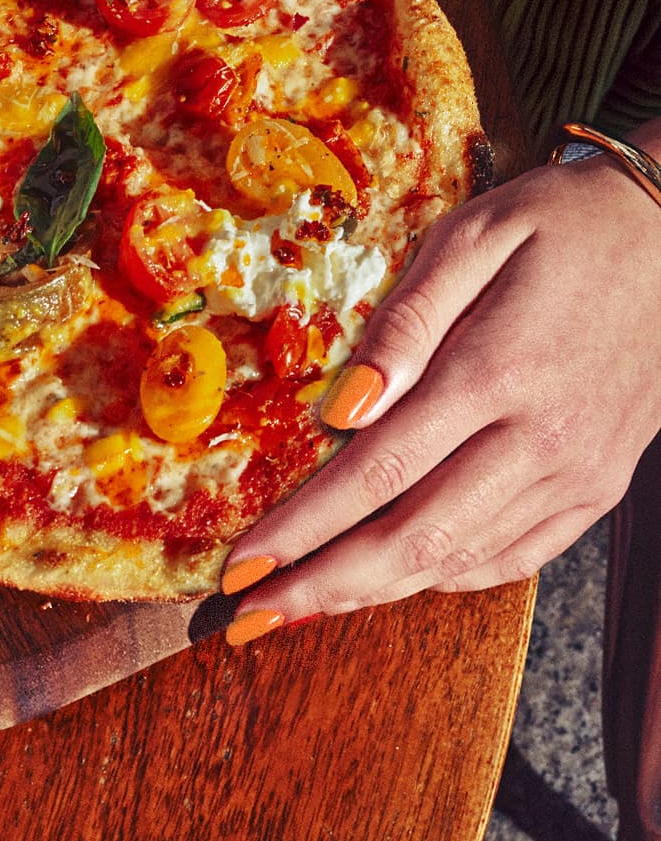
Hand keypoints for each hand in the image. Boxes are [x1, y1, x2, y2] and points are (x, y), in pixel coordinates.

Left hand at [220, 136, 660, 641]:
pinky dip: (446, 579)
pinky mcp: (598, 490)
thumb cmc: (556, 222)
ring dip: (374, 594)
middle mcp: (541, 439)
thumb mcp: (471, 236)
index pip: (377, 471)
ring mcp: (578, 474)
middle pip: (414, 539)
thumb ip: (403, 323)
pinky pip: (514, 556)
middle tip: (247, 618)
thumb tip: (339, 409)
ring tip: (300, 607)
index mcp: (497, 371)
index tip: (240, 565)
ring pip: (461, 561)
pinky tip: (393, 581)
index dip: (303, 527)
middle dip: (321, 586)